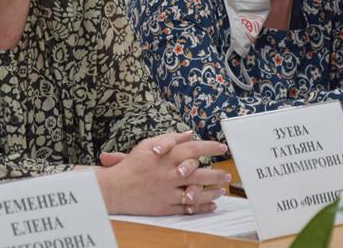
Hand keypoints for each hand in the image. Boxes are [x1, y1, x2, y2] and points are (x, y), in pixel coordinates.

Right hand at [95, 131, 230, 214]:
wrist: (115, 189)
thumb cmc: (131, 165)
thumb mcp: (148, 145)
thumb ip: (170, 139)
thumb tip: (190, 134)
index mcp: (166, 157)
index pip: (193, 149)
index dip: (210, 147)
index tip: (222, 148)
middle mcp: (169, 174)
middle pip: (198, 173)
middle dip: (216, 174)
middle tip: (227, 174)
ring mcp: (168, 192)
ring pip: (195, 192)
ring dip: (211, 192)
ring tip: (221, 190)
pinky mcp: (164, 206)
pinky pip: (186, 208)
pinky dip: (200, 207)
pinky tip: (210, 205)